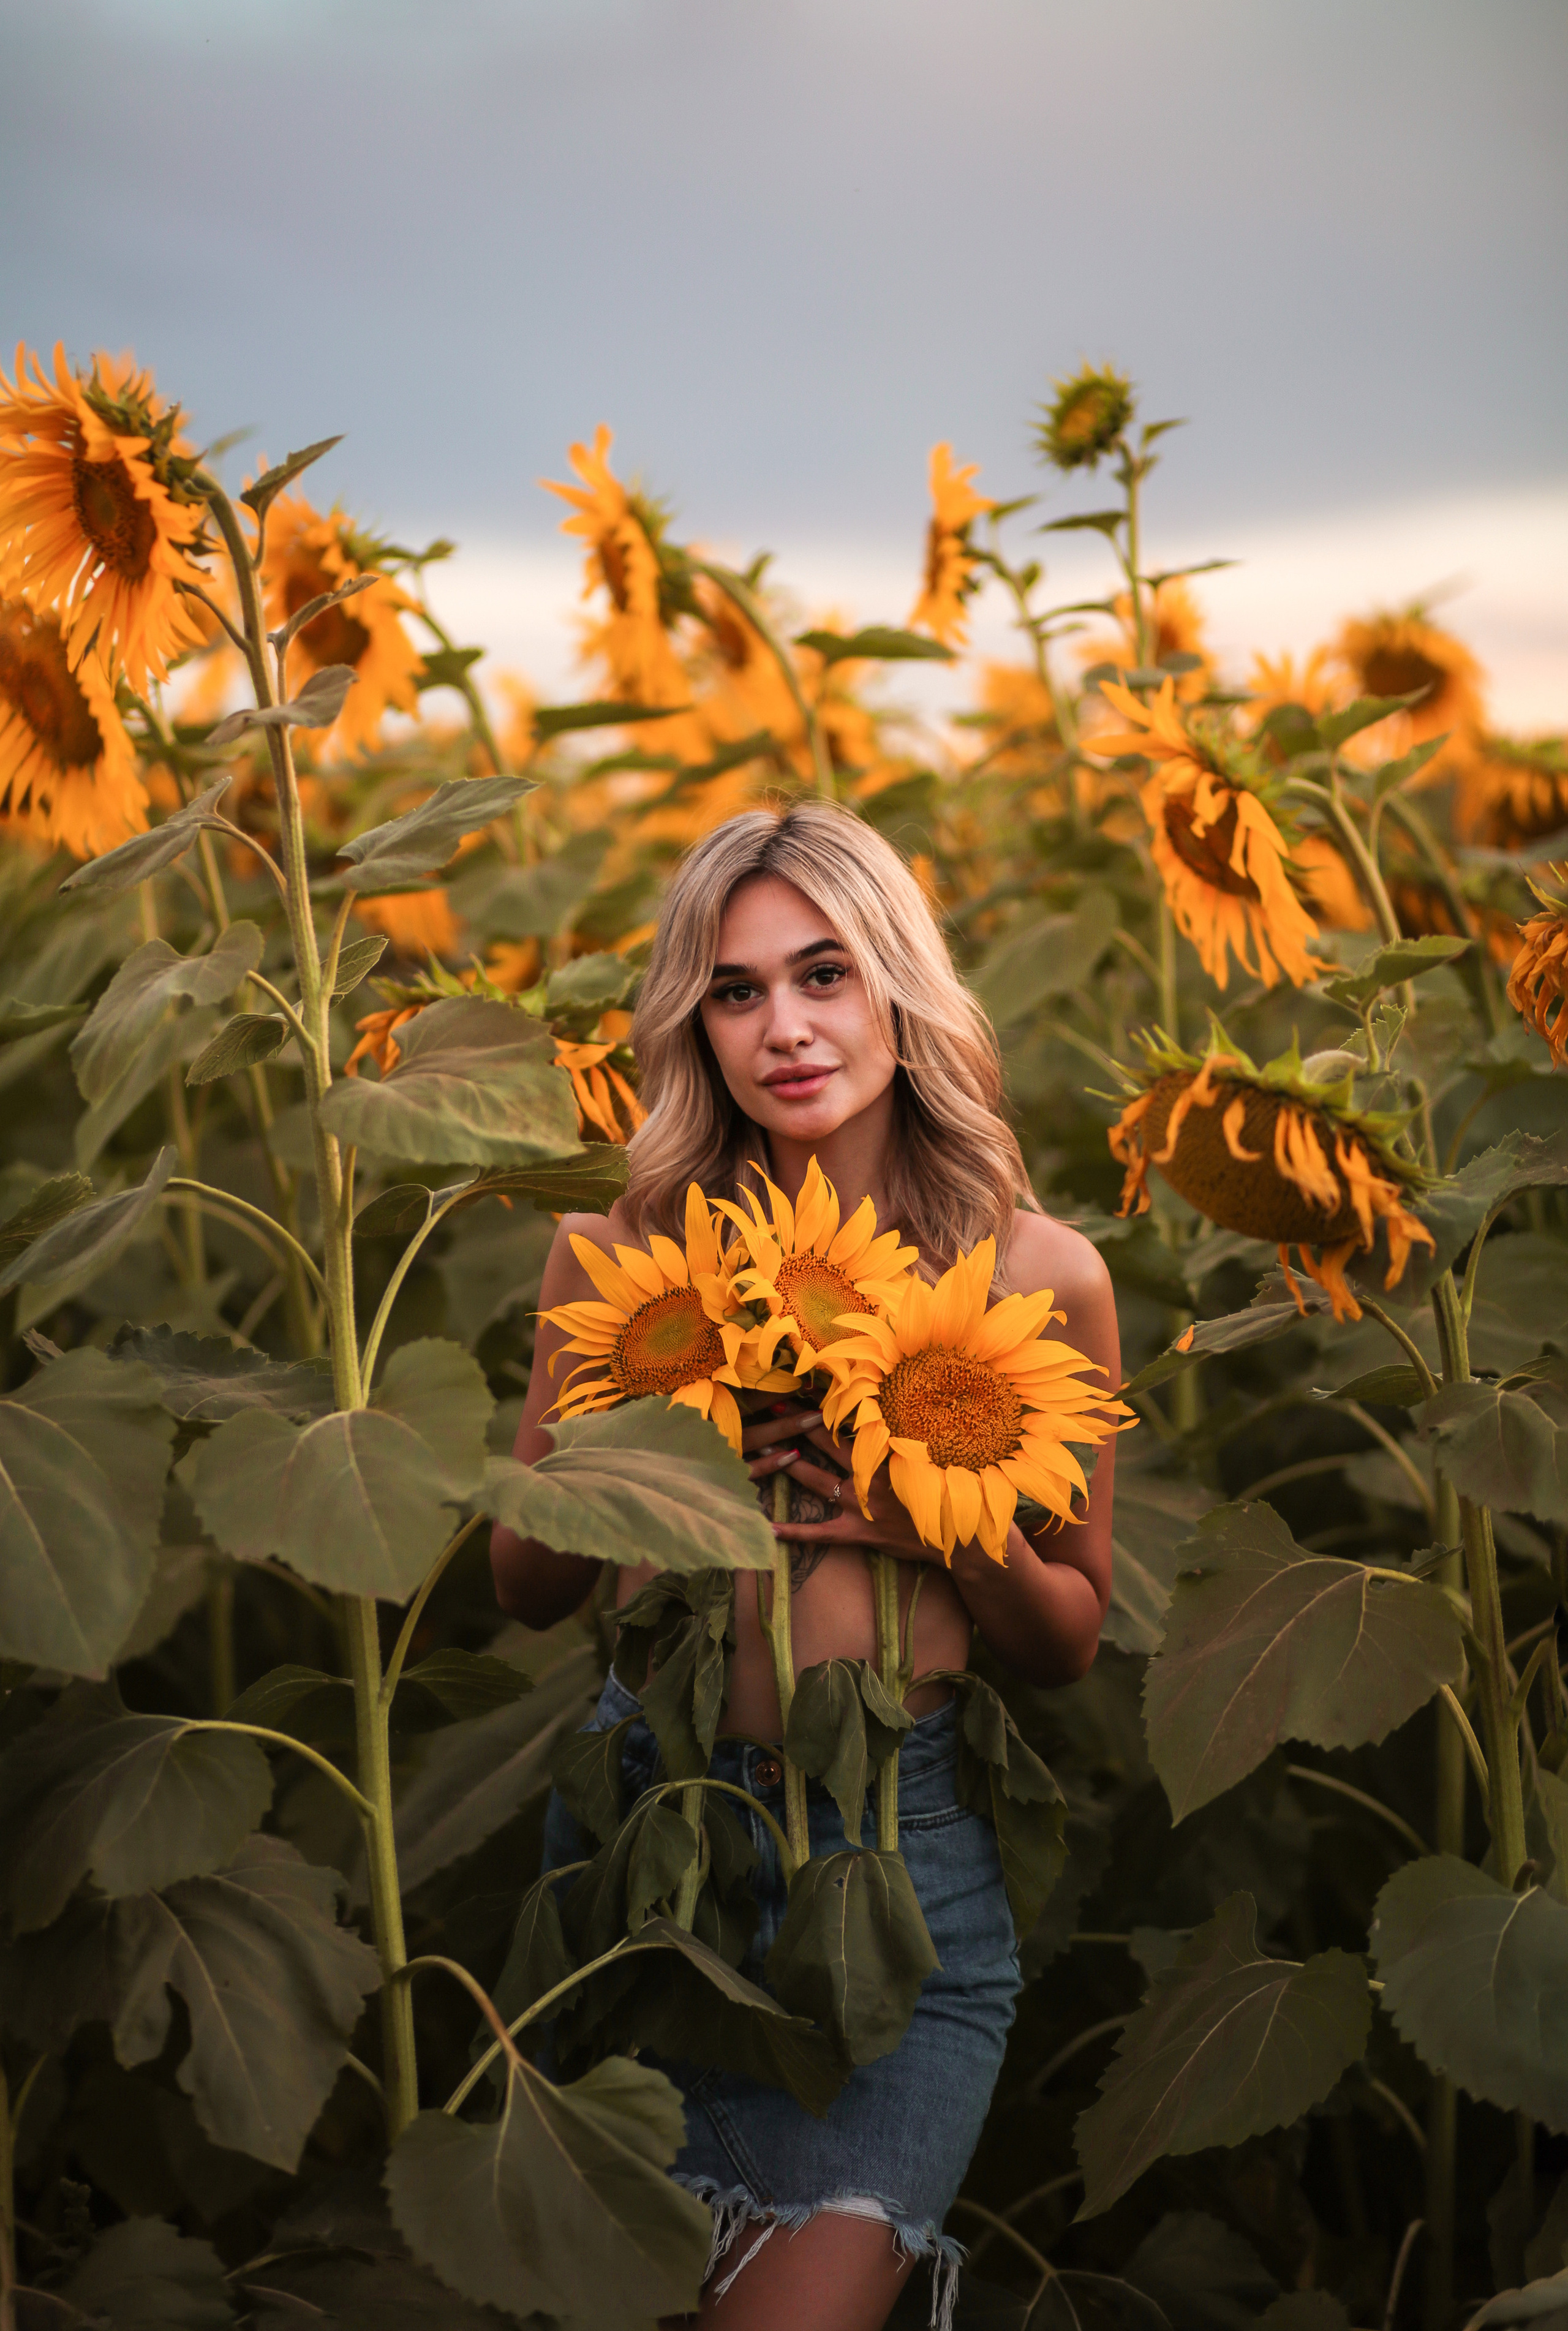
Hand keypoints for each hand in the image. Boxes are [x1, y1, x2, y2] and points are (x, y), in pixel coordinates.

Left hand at [752, 1415, 946, 1567]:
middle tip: (773, 1403)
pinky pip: (820, 1533)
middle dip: (798, 1423)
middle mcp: (868, 1476)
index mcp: (884, 1454)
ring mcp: (860, 1505)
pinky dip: (795, 1532)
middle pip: (825, 1444)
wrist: (953, 1535)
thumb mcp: (922, 1457)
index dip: (826, 1403)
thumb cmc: (939, 1491)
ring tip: (759, 1451)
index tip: (805, 1385)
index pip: (850, 1421)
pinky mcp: (857, 1533)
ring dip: (787, 1465)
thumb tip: (884, 1408)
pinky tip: (769, 1529)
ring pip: (816, 1480)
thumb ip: (902, 1437)